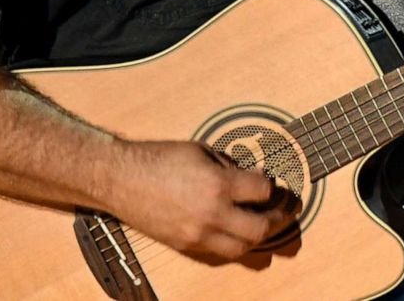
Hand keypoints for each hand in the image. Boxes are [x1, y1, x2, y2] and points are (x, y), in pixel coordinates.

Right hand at [107, 140, 299, 260]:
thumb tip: (252, 175)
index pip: (262, 191)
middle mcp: (210, 214)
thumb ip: (230, 166)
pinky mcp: (185, 246)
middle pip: (259, 228)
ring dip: (258, 236)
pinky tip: (236, 230)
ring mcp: (197, 234)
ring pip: (242, 248)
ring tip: (263, 223)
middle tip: (283, 209)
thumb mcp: (201, 151)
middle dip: (277, 218)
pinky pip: (219, 252)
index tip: (272, 182)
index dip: (271, 186)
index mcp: (217, 185)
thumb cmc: (158, 159)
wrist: (121, 179)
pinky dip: (233, 243)